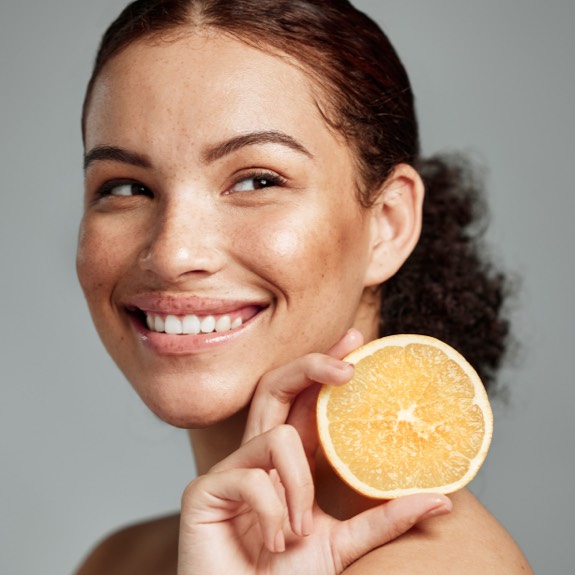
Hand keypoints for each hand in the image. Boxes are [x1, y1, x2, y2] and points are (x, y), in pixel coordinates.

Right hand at [177, 330, 451, 573]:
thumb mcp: (345, 542)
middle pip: (278, 385)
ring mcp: (231, 469)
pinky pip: (252, 478)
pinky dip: (272, 514)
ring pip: (277, 436)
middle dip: (312, 365)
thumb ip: (385, 517)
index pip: (306, 398)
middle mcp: (259, 455)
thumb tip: (443, 499)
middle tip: (350, 369)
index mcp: (288, 461)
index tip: (357, 340)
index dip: (325, 363)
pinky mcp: (204, 489)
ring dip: (299, 487)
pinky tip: (272, 543)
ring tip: (299, 530)